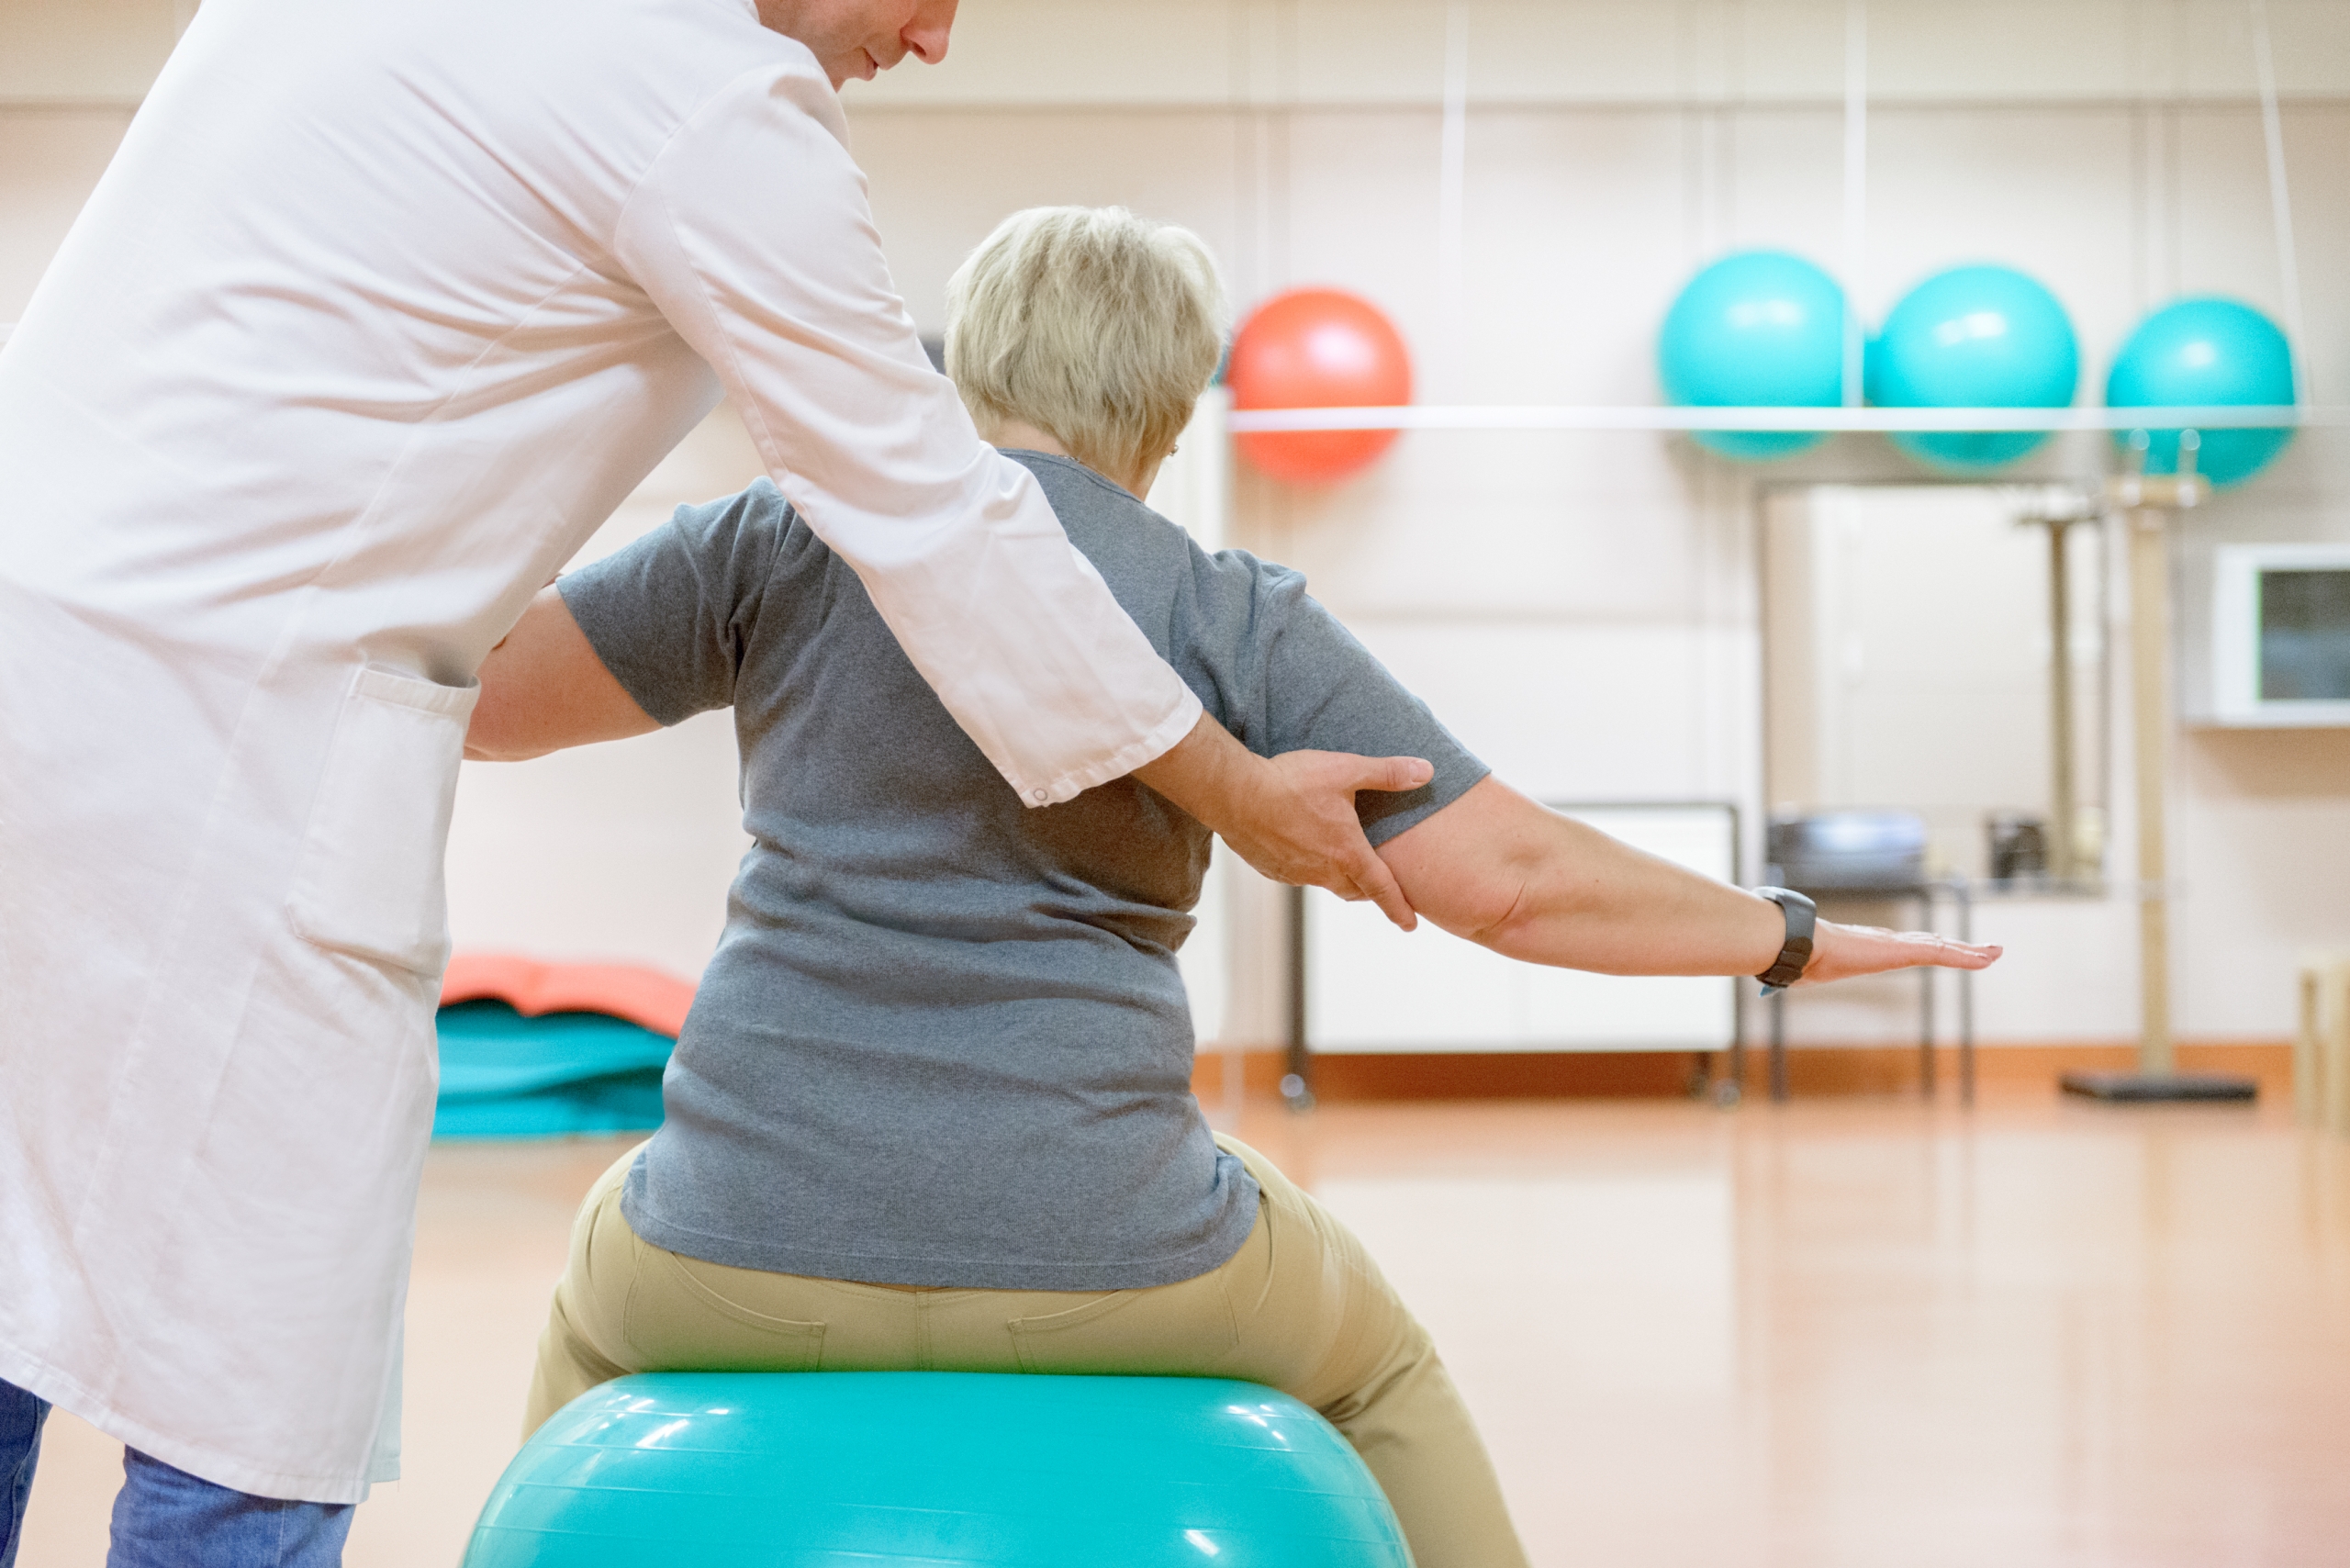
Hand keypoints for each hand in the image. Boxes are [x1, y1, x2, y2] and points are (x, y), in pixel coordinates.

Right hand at [1130, 715, 1432, 929]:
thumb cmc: (1292, 782)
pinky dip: (1306, 864)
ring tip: (1335, 853)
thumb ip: (1387, 773)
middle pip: (1354, 890)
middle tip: (1376, 884)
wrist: (1235, 794)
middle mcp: (1323, 871)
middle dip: (1368, 889)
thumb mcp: (1346, 770)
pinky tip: (1298, 842)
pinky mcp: (1271, 869)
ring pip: (1325, 881)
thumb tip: (1427, 771)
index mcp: (1348, 852)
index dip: (1400, 908)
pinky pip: (1297, 874)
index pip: (1382, 888)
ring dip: (1336, 873)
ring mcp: (1295, 873)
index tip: (1411, 925)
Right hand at [1798, 919, 2000, 986]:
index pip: (1910, 945)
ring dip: (1971, 952)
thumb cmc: (1804, 958)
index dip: (1932, 946)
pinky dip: (1967, 957)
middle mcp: (1891, 941)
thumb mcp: (1809, 969)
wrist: (1804, 946)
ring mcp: (1899, 945)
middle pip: (1935, 943)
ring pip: (1945, 948)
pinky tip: (1986, 959)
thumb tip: (1782, 980)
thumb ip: (1806, 971)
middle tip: (1985, 950)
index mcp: (1872, 947)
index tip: (1947, 947)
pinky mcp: (1904, 951)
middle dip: (1960, 947)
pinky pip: (1944, 954)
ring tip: (1995, 953)